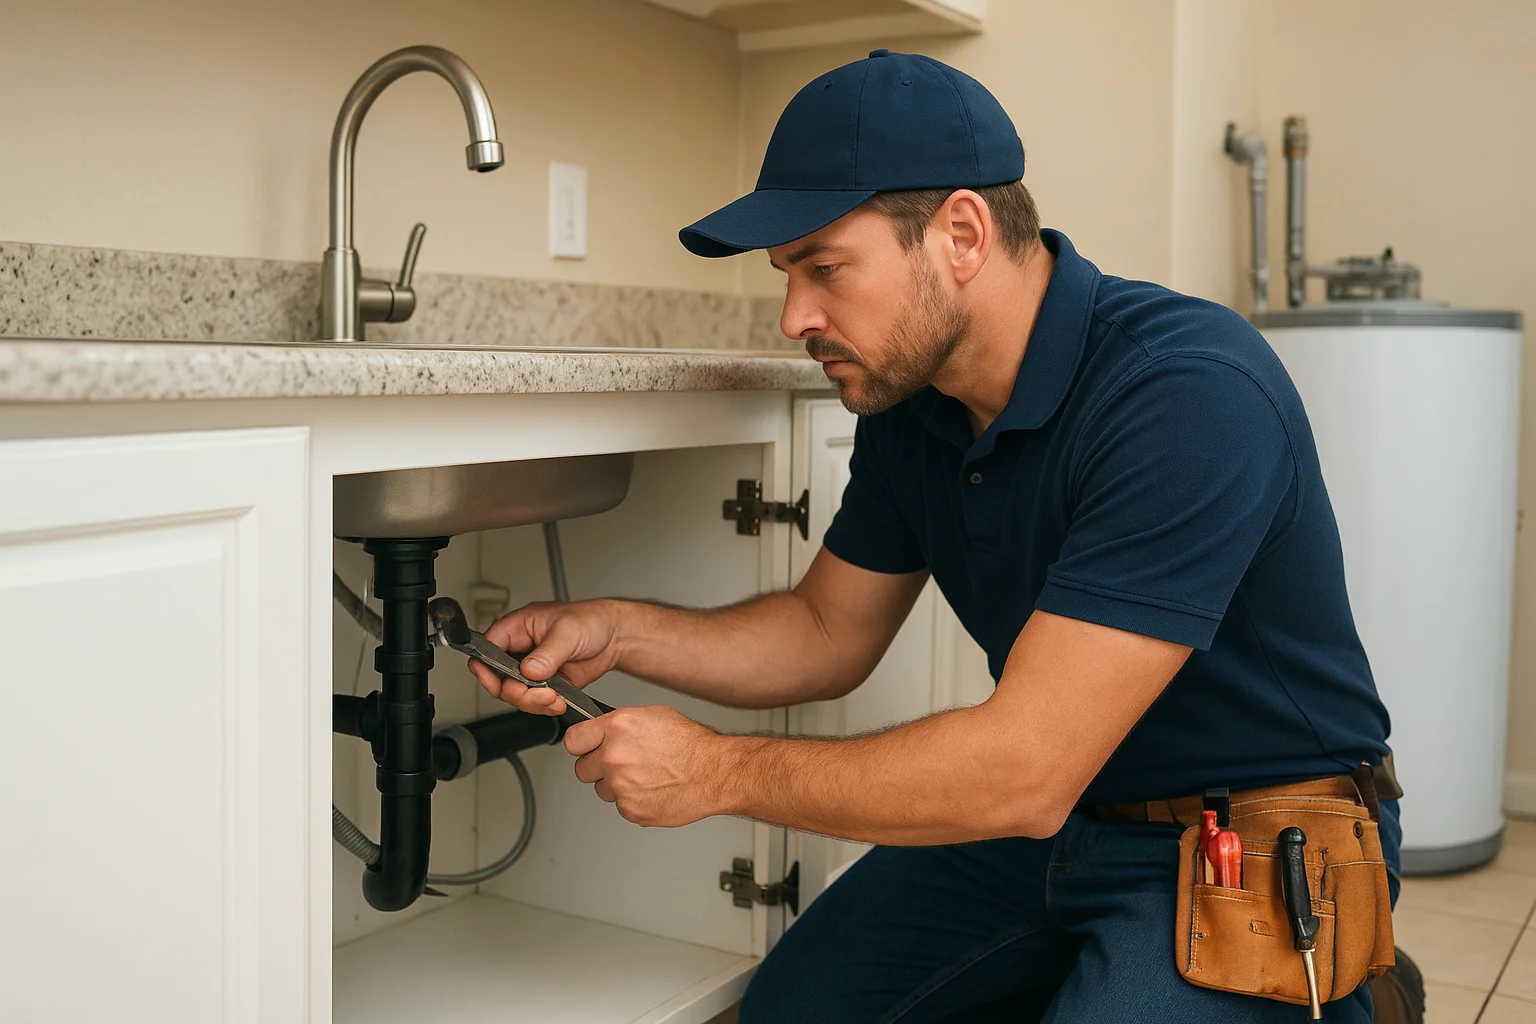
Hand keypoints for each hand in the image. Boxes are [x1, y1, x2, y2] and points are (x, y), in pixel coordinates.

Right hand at [470, 599, 621, 715]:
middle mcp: (520, 649)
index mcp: (517, 627)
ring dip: (533, 702)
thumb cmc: (590, 620)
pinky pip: (534, 702)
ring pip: (515, 694)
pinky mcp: (545, 684)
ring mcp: (531, 668)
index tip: (500, 682)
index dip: (487, 668)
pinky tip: (558, 702)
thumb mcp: (567, 632)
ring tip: (554, 698)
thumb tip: (528, 669)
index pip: (486, 648)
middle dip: (517, 692)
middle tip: (539, 693)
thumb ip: (546, 653)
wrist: (614, 637)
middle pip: (497, 678)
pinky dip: (545, 707)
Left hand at [565, 705, 729, 826]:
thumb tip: (603, 730)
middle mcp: (614, 756)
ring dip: (616, 786)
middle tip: (619, 764)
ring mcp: (620, 786)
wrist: (714, 772)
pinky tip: (651, 789)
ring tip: (643, 777)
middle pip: (582, 769)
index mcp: (617, 728)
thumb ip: (620, 724)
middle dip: (597, 767)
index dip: (581, 744)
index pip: (573, 740)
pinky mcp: (631, 810)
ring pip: (602, 790)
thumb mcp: (653, 715)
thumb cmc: (691, 744)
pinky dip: (633, 801)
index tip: (585, 747)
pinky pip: (621, 806)